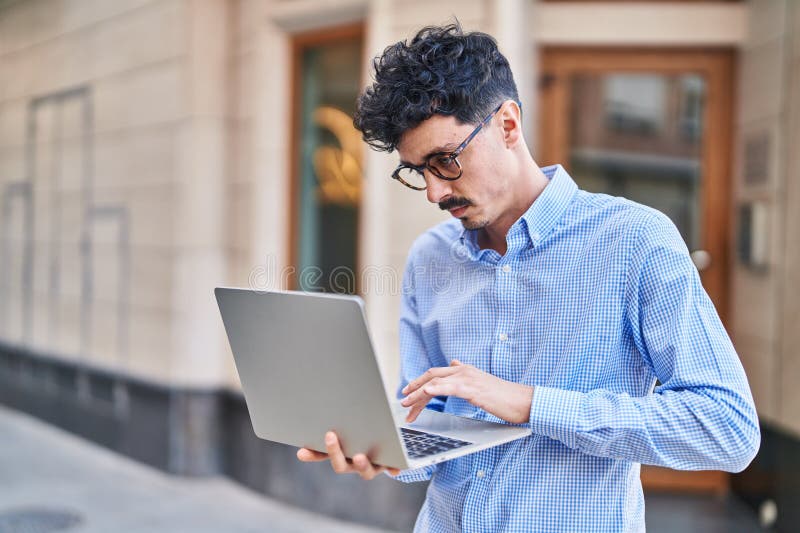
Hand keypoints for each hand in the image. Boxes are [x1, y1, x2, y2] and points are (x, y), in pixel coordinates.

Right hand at [296, 431, 400, 479]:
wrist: (386, 439)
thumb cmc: (360, 431)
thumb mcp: (346, 427)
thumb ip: (334, 424)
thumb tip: (311, 425)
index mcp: (340, 455)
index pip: (321, 457)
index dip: (312, 455)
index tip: (301, 451)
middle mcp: (353, 464)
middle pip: (341, 466)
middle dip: (334, 452)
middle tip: (329, 436)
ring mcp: (371, 466)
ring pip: (366, 471)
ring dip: (362, 465)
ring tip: (360, 456)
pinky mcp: (389, 464)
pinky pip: (392, 468)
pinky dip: (393, 468)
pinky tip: (395, 467)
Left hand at [401, 360, 533, 424]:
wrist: (522, 401)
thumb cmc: (504, 397)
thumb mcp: (482, 383)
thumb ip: (466, 375)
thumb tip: (455, 363)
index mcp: (464, 370)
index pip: (436, 374)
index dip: (419, 382)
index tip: (408, 392)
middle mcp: (463, 370)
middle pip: (431, 375)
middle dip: (413, 387)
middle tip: (402, 399)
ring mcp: (468, 378)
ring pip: (435, 382)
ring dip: (417, 393)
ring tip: (406, 404)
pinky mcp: (472, 389)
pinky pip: (449, 387)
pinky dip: (434, 389)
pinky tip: (424, 393)